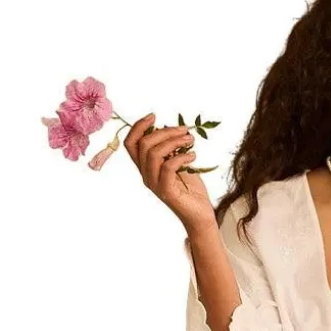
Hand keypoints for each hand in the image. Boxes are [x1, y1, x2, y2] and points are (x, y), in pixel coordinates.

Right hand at [122, 113, 216, 233]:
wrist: (200, 214)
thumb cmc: (190, 189)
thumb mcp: (178, 163)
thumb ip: (170, 148)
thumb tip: (167, 127)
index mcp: (146, 167)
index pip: (131, 144)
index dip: (138, 127)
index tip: (154, 116)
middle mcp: (146, 176)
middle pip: (144, 145)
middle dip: (165, 131)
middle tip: (185, 130)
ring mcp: (155, 184)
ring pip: (154, 153)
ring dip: (174, 141)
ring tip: (190, 140)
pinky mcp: (166, 192)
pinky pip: (168, 167)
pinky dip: (182, 156)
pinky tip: (193, 156)